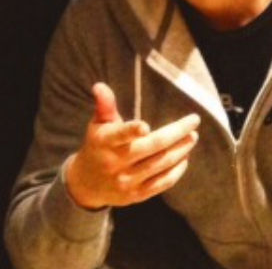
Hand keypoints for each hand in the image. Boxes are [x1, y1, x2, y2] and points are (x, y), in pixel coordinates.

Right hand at [66, 83, 199, 209]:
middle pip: (151, 148)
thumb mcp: (97, 124)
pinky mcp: (136, 195)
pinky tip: (184, 158)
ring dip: (180, 151)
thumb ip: (104, 105)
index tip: (146, 126)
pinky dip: (175, 171)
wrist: (87, 184)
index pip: (120, 135)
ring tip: (192, 137)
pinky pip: (160, 183)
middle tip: (193, 122)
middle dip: (175, 134)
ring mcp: (127, 181)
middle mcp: (115, 163)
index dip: (132, 131)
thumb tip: (100, 85)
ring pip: (159, 165)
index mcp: (105, 141)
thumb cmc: (97, 145)